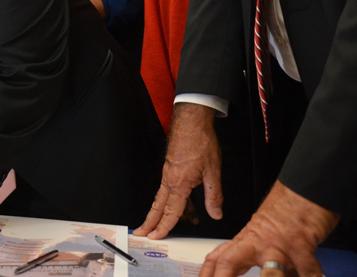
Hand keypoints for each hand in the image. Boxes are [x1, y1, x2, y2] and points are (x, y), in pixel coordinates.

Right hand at [136, 103, 221, 238]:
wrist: (192, 120)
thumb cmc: (201, 141)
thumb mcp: (213, 171)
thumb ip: (213, 195)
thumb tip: (216, 213)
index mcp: (179, 183)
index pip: (171, 211)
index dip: (165, 226)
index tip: (157, 236)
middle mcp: (170, 179)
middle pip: (158, 205)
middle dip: (149, 221)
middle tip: (140, 232)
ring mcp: (168, 172)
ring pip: (161, 197)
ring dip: (157, 211)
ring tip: (155, 223)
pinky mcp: (171, 166)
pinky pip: (167, 187)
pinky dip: (167, 199)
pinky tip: (174, 203)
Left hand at [199, 181, 338, 276]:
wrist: (303, 191)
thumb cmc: (284, 211)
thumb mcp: (260, 233)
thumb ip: (252, 257)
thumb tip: (247, 272)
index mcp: (247, 241)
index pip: (218, 257)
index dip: (207, 272)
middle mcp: (259, 244)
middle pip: (230, 262)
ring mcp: (279, 246)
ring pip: (271, 272)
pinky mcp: (302, 246)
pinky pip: (308, 270)